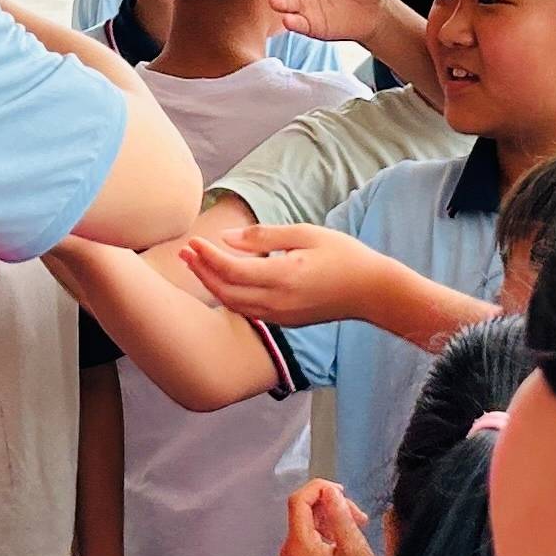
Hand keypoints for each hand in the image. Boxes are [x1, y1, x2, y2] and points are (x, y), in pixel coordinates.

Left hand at [179, 224, 391, 333]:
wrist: (371, 291)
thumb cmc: (343, 255)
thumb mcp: (305, 234)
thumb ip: (263, 236)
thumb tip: (226, 237)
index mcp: (282, 277)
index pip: (231, 269)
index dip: (207, 256)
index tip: (192, 240)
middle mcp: (276, 301)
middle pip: (225, 290)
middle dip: (201, 271)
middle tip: (184, 251)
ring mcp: (280, 315)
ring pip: (233, 303)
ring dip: (211, 284)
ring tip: (196, 263)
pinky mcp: (284, 321)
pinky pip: (247, 309)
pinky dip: (229, 294)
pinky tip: (223, 279)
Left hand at [277, 481, 381, 555]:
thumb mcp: (354, 547)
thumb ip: (340, 514)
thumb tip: (330, 491)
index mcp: (298, 547)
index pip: (298, 501)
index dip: (319, 489)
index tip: (341, 490)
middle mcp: (290, 552)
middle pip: (305, 509)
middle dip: (332, 505)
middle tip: (358, 516)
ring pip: (310, 520)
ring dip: (333, 517)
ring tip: (357, 527)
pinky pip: (312, 533)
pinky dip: (330, 529)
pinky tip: (347, 538)